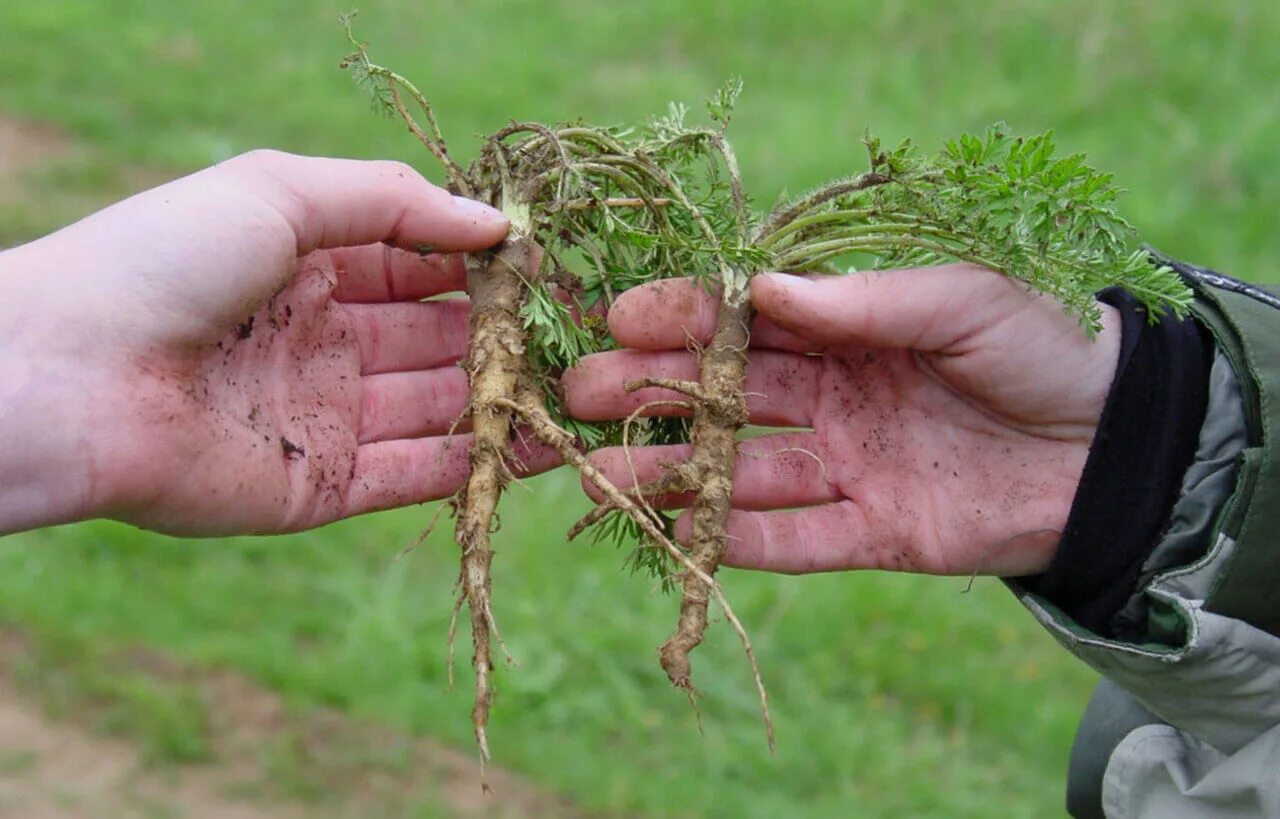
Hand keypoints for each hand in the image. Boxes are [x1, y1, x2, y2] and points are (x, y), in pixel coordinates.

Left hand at [0, 150, 554, 536]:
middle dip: (504, 336)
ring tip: (574, 394)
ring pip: (437, 409)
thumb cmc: (165, 261)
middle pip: (437, 339)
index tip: (550, 266)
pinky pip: (413, 475)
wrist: (71, 376)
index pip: (420, 265)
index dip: (483, 265)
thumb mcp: (280, 193)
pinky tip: (532, 448)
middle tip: (576, 335)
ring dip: (501, 402)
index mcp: (310, 268)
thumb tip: (497, 224)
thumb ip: (393, 203)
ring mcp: (325, 417)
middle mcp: (324, 342)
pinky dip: (471, 465)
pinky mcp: (321, 487)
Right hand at [563, 266, 1120, 576]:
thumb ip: (865, 303)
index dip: (680, 316)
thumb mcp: (963, 300)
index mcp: (847, 328)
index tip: (616, 315)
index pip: (742, 321)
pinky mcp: (874, 531)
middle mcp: (832, 395)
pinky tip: (685, 536)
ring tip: (599, 474)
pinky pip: (798, 540)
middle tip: (577, 393)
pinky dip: (742, 541)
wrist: (1122, 443)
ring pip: (742, 471)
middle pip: (723, 395)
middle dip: (651, 392)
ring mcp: (848, 464)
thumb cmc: (1048, 344)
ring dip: (673, 474)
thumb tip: (759, 290)